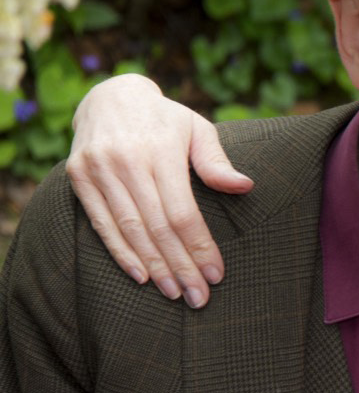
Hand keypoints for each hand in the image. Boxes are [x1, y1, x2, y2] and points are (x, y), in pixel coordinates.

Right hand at [65, 74, 251, 307]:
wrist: (109, 95)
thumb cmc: (165, 118)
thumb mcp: (196, 128)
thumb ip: (216, 161)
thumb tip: (245, 186)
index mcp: (160, 151)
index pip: (182, 212)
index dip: (199, 247)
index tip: (216, 274)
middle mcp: (126, 162)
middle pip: (157, 227)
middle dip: (180, 266)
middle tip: (198, 297)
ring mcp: (98, 170)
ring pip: (129, 229)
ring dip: (153, 266)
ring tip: (175, 292)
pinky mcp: (79, 178)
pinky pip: (101, 224)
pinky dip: (121, 253)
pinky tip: (141, 275)